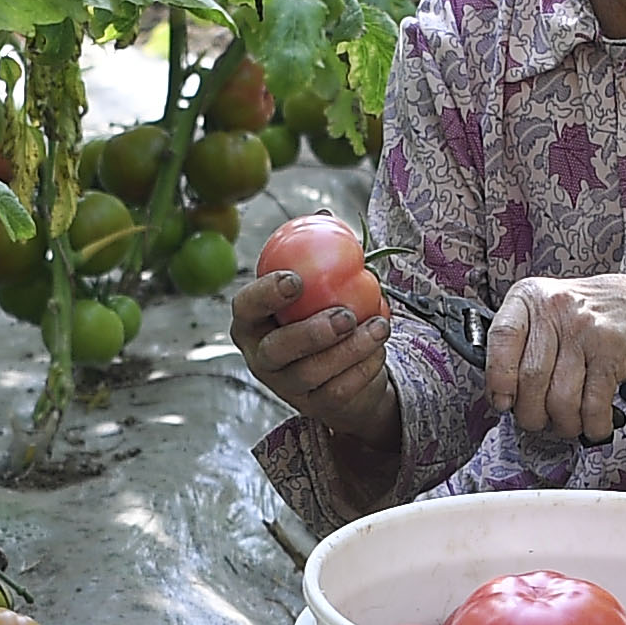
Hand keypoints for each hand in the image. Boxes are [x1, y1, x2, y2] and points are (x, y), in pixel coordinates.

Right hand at [226, 263, 403, 450]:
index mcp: (252, 323)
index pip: (245, 307)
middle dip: (310, 332)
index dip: (264, 294)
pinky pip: (338, 390)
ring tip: (380, 327)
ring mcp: (286, 387)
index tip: (296, 279)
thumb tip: (324, 218)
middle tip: (345, 315)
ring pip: (312, 373)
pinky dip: (363, 368)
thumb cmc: (322, 313)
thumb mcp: (318, 285)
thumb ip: (315, 253)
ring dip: (350, 349)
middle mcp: (261, 358)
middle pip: (277, 350)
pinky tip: (380, 348)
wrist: (344, 370)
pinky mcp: (315, 406)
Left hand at [483, 273, 625, 446]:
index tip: (501, 402)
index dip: (497, 378)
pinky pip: (593, 406)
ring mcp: (586, 329)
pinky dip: (592, 425)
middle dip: (532, 414)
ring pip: (561, 399)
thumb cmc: (587, 318)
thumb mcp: (545, 315)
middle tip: (538, 420)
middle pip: (531, 379)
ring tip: (566, 421)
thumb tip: (499, 397)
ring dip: (563, 423)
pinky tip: (592, 422)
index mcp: (529, 298)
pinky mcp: (613, 351)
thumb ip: (518, 346)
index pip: (501, 339)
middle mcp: (556, 309)